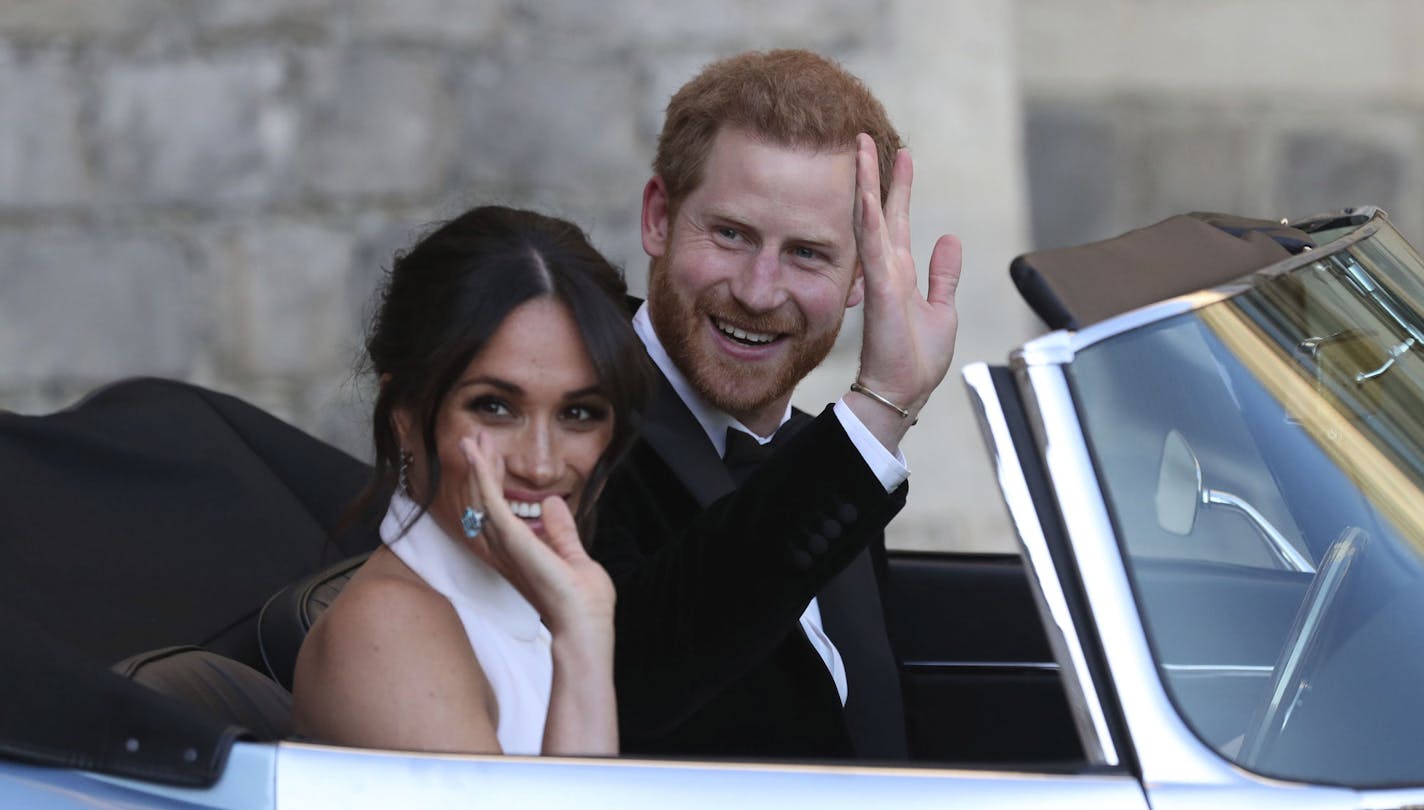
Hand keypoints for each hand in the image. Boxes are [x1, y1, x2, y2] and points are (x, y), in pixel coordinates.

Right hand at [459, 434, 614, 635]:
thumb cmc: (582, 604)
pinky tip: (478, 454)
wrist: (584, 626)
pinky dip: (482, 474)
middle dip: (479, 468)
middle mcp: (504, 549)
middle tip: (476, 438)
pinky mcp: (512, 539)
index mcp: (518, 554)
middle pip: (482, 501)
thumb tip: (553, 504)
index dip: (493, 481)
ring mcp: (506, 545)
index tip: (494, 455)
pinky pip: (490, 500)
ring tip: (473, 438)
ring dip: (477, 466)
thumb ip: (561, 531)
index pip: (498, 510)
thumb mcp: (573, 556)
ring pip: (480, 497)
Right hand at [851, 133, 962, 441]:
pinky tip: (867, 192)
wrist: (901, 392)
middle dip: (876, 174)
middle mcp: (887, 269)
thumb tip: (950, 239)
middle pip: (880, 210)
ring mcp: (880, 277)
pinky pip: (873, 246)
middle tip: (867, 138)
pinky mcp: (880, 290)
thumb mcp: (942, 310)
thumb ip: (944, 274)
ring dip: (867, 184)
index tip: (900, 156)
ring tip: (862, 149)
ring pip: (870, 219)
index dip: (899, 187)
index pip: (897, 220)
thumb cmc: (918, 360)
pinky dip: (869, 218)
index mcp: (901, 273)